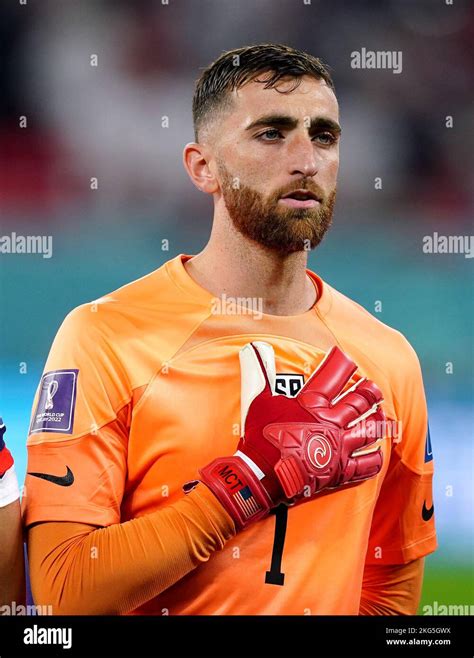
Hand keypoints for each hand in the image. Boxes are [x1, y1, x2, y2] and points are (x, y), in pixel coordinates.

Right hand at [195, 343, 384, 528]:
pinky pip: (367, 464)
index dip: (343, 366)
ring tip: (380, 414)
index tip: (349, 360)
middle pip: (358, 403)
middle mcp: (330, 423)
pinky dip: (375, 457)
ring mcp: (338, 447)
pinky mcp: (340, 470)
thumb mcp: (258, 399)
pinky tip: (377, 451)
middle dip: (369, 393)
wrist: (261, 474)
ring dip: (377, 420)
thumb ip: (259, 371)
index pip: (333, 377)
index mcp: (313, 404)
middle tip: (374, 388)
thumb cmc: (259, 436)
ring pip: (368, 430)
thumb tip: (254, 347)